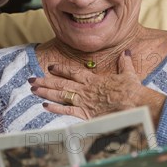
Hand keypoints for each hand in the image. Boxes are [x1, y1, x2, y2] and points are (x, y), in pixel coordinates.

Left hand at [30, 52, 165, 123]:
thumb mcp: (128, 73)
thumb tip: (126, 52)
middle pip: (61, 83)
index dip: (60, 69)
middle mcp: (85, 89)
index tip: (50, 67)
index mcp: (93, 79)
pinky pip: (68, 110)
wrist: (135, 104)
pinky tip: (45, 106)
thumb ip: (124, 62)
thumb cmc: (132, 90)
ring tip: (33, 89)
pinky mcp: (86, 114)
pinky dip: (56, 109)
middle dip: (45, 81)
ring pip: (60, 95)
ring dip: (46, 92)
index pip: (73, 72)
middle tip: (31, 79)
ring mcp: (84, 101)